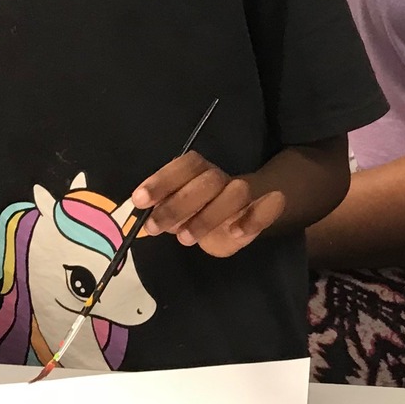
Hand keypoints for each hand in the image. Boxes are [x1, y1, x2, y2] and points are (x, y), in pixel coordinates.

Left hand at [133, 150, 286, 258]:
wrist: (241, 220)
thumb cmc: (200, 215)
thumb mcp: (178, 213)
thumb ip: (161, 212)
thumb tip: (136, 218)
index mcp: (199, 172)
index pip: (185, 165)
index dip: (162, 180)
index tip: (140, 200)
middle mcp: (222, 178)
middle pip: (208, 179)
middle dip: (179, 203)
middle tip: (155, 227)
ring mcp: (246, 194)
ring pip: (236, 192)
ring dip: (209, 215)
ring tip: (185, 238)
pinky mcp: (265, 210)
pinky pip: (269, 207)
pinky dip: (253, 218)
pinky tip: (235, 233)